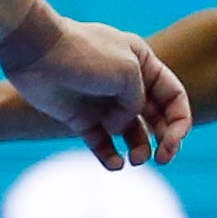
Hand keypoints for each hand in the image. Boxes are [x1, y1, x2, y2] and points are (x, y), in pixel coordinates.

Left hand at [1, 18, 190, 170]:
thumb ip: (138, 101)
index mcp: (143, 62)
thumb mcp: (128, 72)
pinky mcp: (81, 118)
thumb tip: (123, 125)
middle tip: (163, 158)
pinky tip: (115, 165)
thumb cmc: (84, 55)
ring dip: (139, 150)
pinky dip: (110, 156)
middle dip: (165, 140)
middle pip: (156, 118)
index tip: (173, 142)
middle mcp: (126, 83)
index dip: (180, 122)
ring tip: (136, 160)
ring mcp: (104, 102)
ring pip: (130, 133)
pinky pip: (102, 143)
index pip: (173, 96)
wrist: (37, 52)